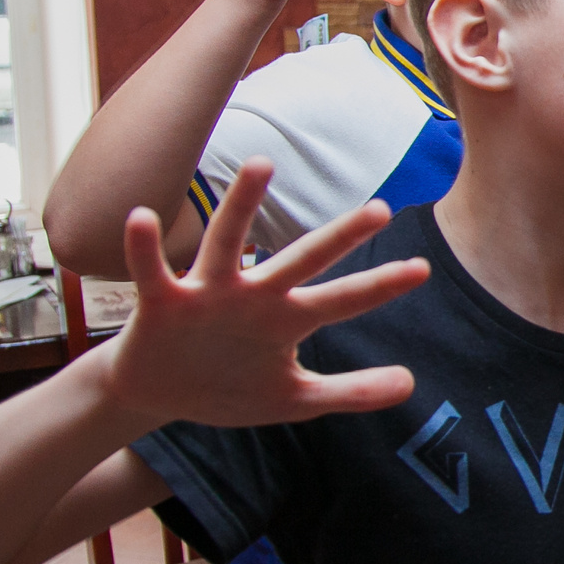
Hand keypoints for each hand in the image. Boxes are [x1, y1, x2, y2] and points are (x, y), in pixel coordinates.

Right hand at [101, 159, 428, 426]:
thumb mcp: (293, 399)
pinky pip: (151, 271)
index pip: (342, 300)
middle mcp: (253, 297)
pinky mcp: (161, 302)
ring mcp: (207, 294)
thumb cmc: (229, 387)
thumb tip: (410, 384)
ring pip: (226, 242)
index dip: (379, 287)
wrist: (157, 394)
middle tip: (381, 210)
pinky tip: (142, 217)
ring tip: (261, 164)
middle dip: (339, 238)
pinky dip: (144, 247)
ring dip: (242, 205)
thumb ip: (349, 391)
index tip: (421, 269)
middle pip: (302, 260)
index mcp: (286, 319)